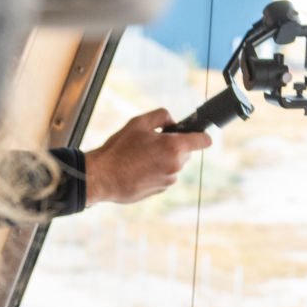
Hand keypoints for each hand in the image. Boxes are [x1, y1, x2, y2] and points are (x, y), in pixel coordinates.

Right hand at [84, 108, 211, 205]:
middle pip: (186, 152)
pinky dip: (156, 172)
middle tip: (152, 143)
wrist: (102, 176)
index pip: (204, 141)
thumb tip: (173, 122)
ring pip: (174, 165)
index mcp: (174, 146)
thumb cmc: (119, 149)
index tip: (198, 134)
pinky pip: (164, 176)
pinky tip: (138, 169)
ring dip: (163, 160)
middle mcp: (176, 165)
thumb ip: (162, 116)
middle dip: (174, 147)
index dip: (202, 135)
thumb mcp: (139, 122)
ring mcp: (169, 179)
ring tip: (140, 158)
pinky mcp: (160, 190)